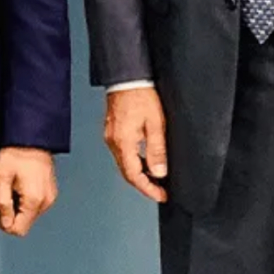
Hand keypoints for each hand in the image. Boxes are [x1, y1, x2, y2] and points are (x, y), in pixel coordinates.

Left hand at [0, 147, 57, 235]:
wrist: (31, 137)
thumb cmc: (15, 152)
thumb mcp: (1, 177)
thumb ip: (2, 203)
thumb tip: (5, 224)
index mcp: (34, 200)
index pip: (19, 230)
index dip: (4, 222)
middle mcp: (46, 202)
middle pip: (25, 223)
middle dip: (11, 214)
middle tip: (4, 193)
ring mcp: (50, 197)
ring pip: (30, 215)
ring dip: (18, 207)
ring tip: (13, 186)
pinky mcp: (51, 192)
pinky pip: (36, 205)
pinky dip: (26, 201)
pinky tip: (21, 185)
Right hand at [103, 86, 167, 202]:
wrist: (127, 76)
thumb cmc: (140, 94)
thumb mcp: (155, 123)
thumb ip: (157, 150)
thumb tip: (159, 172)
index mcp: (123, 142)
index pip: (134, 176)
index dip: (148, 189)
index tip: (161, 196)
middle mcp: (113, 141)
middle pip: (127, 172)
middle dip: (144, 184)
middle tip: (160, 191)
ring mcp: (111, 135)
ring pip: (124, 163)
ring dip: (139, 173)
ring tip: (156, 178)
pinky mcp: (112, 130)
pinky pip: (122, 152)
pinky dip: (134, 161)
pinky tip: (145, 160)